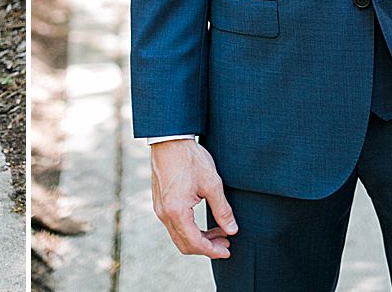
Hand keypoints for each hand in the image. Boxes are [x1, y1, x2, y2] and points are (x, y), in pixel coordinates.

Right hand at [150, 139, 237, 257]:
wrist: (169, 140)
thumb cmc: (190, 159)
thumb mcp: (212, 184)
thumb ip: (222, 210)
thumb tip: (232, 230)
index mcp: (177, 211)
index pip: (196, 243)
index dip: (213, 251)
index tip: (228, 251)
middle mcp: (164, 213)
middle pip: (185, 244)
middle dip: (207, 247)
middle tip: (225, 242)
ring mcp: (160, 208)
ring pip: (179, 235)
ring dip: (198, 238)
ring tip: (218, 232)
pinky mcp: (160, 202)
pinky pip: (174, 224)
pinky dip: (190, 229)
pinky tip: (203, 221)